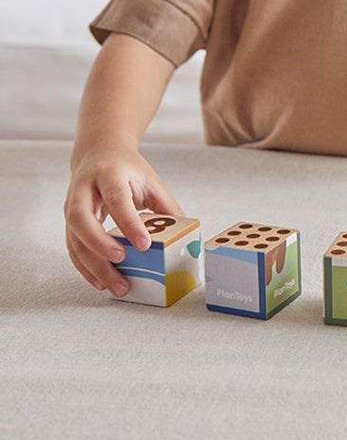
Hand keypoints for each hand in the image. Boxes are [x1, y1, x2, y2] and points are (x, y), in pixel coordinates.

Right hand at [64, 144, 183, 295]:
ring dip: (93, 265)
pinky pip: (73, 249)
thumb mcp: (150, 180)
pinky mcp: (69, 223)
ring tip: (116, 285)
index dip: (129, 223)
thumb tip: (185, 235)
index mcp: (109, 174)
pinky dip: (86, 268)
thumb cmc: (128, 170)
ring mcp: (72, 206)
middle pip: (81, 218)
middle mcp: (84, 190)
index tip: (143, 244)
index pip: (116, 199)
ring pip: (74, 238)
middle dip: (100, 244)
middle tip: (121, 261)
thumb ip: (166, 205)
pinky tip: (101, 282)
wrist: (99, 154)